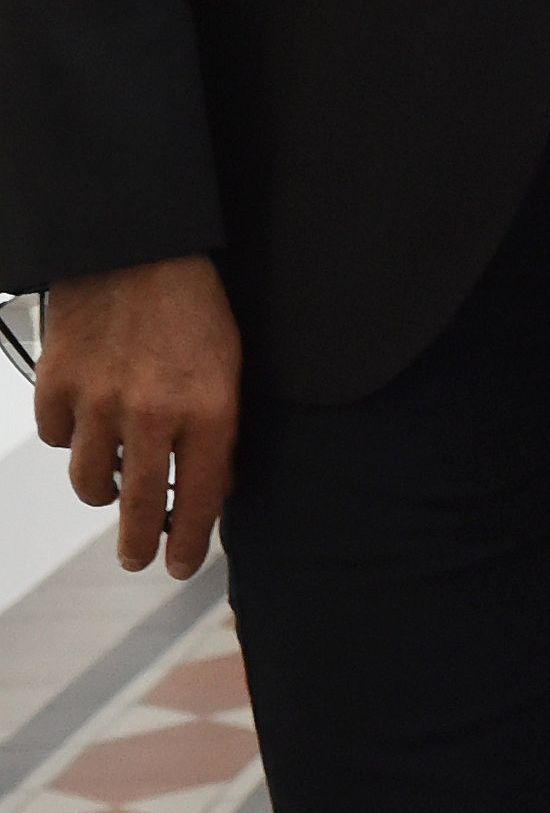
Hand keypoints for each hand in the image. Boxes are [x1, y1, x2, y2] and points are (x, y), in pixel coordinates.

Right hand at [33, 256, 239, 576]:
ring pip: (92, 482)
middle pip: (135, 508)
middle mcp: (151, 413)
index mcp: (208, 408)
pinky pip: (60, 439)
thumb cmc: (193, 305)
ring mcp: (98, 402)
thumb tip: (212, 487)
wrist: (138, 248)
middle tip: (138, 557)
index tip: (182, 563)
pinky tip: (90, 418)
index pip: (198, 498)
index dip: (188, 540)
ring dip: (106, 485)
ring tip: (119, 474)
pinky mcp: (55, 387)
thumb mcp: (230, 366)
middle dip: (138, 543)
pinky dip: (74, 437)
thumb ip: (221, 429)